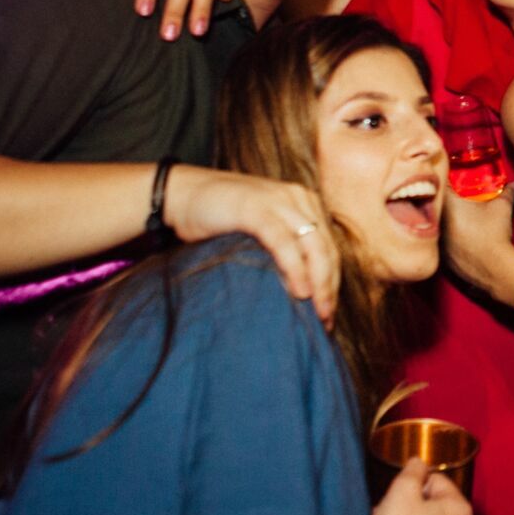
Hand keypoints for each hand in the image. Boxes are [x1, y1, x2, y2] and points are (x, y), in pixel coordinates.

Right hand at [161, 166, 338, 321]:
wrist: (180, 194)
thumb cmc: (219, 220)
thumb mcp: (260, 231)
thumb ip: (283, 248)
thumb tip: (302, 291)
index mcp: (304, 202)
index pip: (329, 247)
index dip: (333, 281)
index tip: (329, 312)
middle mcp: (297, 198)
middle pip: (326, 248)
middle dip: (329, 287)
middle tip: (326, 319)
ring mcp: (278, 201)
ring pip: (312, 245)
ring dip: (319, 282)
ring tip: (317, 310)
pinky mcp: (256, 209)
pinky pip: (283, 242)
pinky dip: (295, 267)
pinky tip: (300, 291)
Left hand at [441, 183, 513, 297]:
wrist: (494, 268)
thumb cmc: (495, 233)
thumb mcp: (502, 208)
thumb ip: (508, 192)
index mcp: (448, 205)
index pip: (440, 184)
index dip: (445, 178)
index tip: (452, 177)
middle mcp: (437, 221)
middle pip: (434, 205)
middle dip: (443, 200)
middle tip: (455, 197)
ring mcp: (437, 241)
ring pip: (434, 224)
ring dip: (443, 220)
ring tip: (457, 218)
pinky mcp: (440, 257)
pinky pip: (439, 242)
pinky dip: (446, 238)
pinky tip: (459, 238)